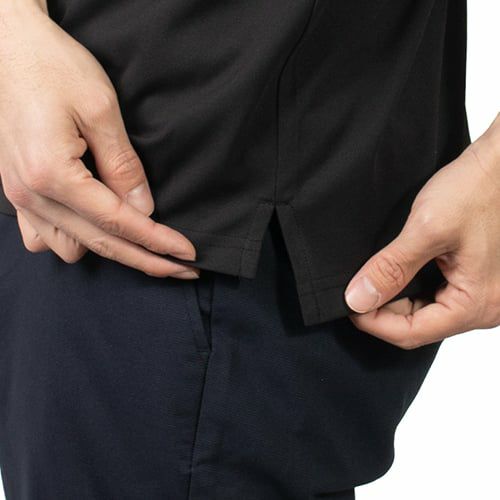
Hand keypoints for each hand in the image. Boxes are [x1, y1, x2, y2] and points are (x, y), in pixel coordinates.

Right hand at [0, 2, 198, 278]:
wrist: (6, 44)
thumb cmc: (52, 66)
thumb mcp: (100, 109)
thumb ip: (124, 166)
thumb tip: (144, 210)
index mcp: (52, 174)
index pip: (119, 223)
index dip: (158, 242)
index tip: (188, 256)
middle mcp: (31, 194)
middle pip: (101, 245)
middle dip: (146, 259)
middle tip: (181, 268)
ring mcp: (19, 196)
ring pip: (72, 248)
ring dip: (108, 247)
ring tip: (139, 236)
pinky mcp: (16, 191)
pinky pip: (44, 237)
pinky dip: (74, 238)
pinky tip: (93, 225)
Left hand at [344, 113, 499, 348]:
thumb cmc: (480, 188)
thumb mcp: (427, 229)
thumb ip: (391, 268)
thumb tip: (358, 298)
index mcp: (477, 304)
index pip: (411, 333)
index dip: (372, 322)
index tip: (348, 303)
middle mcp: (486, 307)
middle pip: (418, 326)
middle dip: (382, 311)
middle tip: (356, 287)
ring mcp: (483, 294)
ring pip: (426, 312)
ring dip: (395, 298)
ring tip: (374, 277)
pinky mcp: (476, 279)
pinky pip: (438, 296)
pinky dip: (411, 287)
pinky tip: (396, 272)